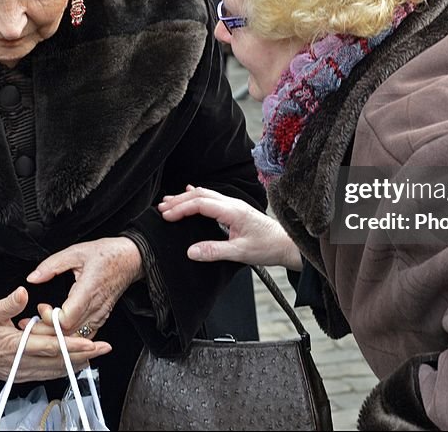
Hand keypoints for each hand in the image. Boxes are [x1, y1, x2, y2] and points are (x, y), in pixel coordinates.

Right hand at [0, 287, 110, 381]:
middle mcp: (20, 362)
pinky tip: (67, 364)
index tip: (93, 343)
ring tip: (93, 356)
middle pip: (58, 362)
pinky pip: (43, 372)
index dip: (74, 346)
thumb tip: (23, 293)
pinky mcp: (15, 372)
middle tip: (103, 349)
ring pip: (52, 369)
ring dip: (74, 363)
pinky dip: (58, 368)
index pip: (52, 347)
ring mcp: (18, 370)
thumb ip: (7, 304)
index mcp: (16, 347)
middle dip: (83, 356)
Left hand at [26, 237, 143, 339]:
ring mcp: (100, 315)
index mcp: (89, 290)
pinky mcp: (102, 318)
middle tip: (33, 322)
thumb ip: (51, 265)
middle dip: (47, 331)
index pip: (67, 319)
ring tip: (43, 326)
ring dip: (58, 335)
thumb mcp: (75, 252)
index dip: (50, 318)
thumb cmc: (107, 254)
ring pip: (77, 337)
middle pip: (69, 333)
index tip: (42, 306)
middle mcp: (96, 307)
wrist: (131, 259)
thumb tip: (32, 278)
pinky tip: (60, 329)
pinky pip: (85, 335)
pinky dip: (71, 336)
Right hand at [158, 185, 302, 270]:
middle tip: (161, 208)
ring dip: (186, 198)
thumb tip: (191, 251)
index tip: (166, 215)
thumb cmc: (267, 247)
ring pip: (206, 195)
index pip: (201, 203)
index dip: (181, 208)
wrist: (286, 244)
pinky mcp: (235, 210)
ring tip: (168, 202)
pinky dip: (197, 197)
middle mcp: (233, 204)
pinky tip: (189, 194)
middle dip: (179, 200)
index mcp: (233, 211)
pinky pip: (212, 198)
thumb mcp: (240, 253)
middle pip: (200, 195)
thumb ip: (214, 251)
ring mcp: (234, 205)